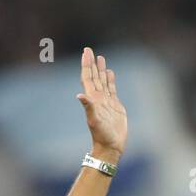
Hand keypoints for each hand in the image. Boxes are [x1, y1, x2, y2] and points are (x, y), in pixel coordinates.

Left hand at [76, 47, 126, 162]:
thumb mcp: (94, 120)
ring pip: (103, 81)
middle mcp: (98, 98)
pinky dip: (110, 80)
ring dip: (101, 69)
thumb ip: (88, 106)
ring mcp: (106, 101)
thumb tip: (80, 95)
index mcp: (92, 98)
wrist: (111, 146)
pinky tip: (110, 72)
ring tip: (100, 58)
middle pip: (94, 76)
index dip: (86, 65)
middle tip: (89, 50)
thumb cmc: (102, 135)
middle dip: (92, 63)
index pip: (88, 78)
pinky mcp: (115, 105)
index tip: (86, 52)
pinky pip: (112, 89)